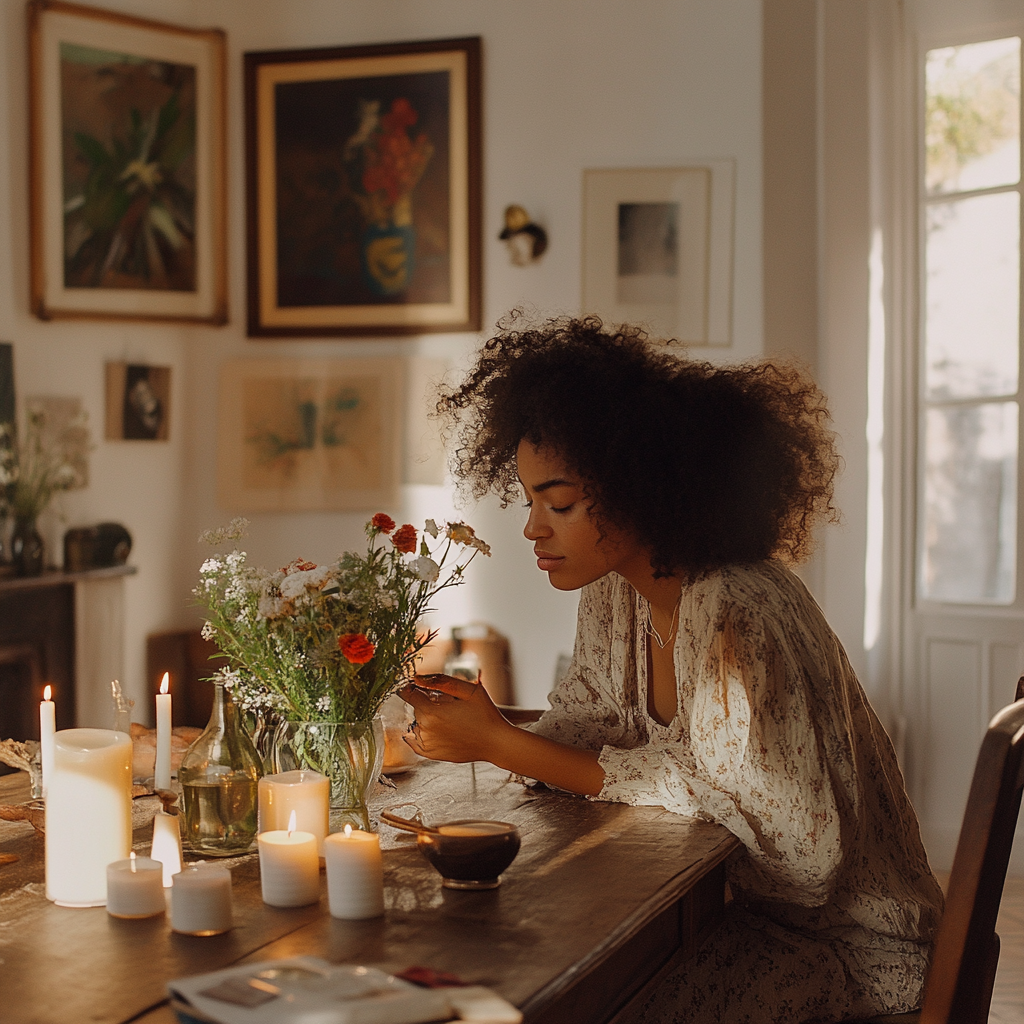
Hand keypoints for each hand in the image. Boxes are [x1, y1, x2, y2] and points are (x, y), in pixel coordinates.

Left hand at [400, 673, 514, 762]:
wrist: (495, 743)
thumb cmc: (485, 715)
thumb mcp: (469, 690)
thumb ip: (441, 681)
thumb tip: (417, 677)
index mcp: (432, 712)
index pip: (409, 695)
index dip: (411, 687)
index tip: (416, 685)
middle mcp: (425, 730)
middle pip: (415, 709)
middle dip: (425, 703)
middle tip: (446, 703)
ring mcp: (427, 744)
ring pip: (416, 724)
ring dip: (425, 718)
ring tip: (447, 718)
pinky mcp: (431, 754)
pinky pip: (414, 741)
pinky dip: (419, 734)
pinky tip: (434, 729)